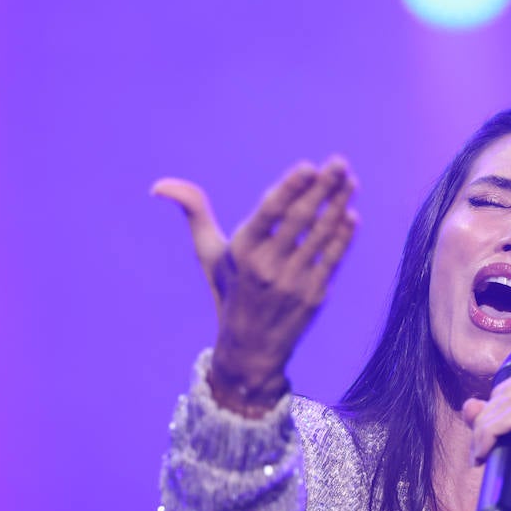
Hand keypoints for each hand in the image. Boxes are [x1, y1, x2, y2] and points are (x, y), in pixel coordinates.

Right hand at [152, 158, 357, 414]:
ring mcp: (294, 281)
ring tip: (350, 181)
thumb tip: (159, 186)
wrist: (250, 347)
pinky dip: (344, 236)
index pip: (270, 212)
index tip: (309, 166)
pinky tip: (351, 214)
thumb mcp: (208, 254)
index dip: (291, 188)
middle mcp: (267, 266)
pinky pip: (333, 258)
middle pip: (301, 218)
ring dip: (338, 205)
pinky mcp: (315, 295)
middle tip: (340, 163)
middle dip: (323, 188)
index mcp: (241, 251)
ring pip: (321, 235)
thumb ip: (194, 213)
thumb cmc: (230, 290)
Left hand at [462, 365, 510, 510]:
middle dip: (487, 414)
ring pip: (509, 402)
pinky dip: (489, 433)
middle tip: (479, 447)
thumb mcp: (506, 450)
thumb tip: (470, 403)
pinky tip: (484, 456)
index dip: (501, 393)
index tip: (489, 425)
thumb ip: (490, 423)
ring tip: (480, 454)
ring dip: (484, 427)